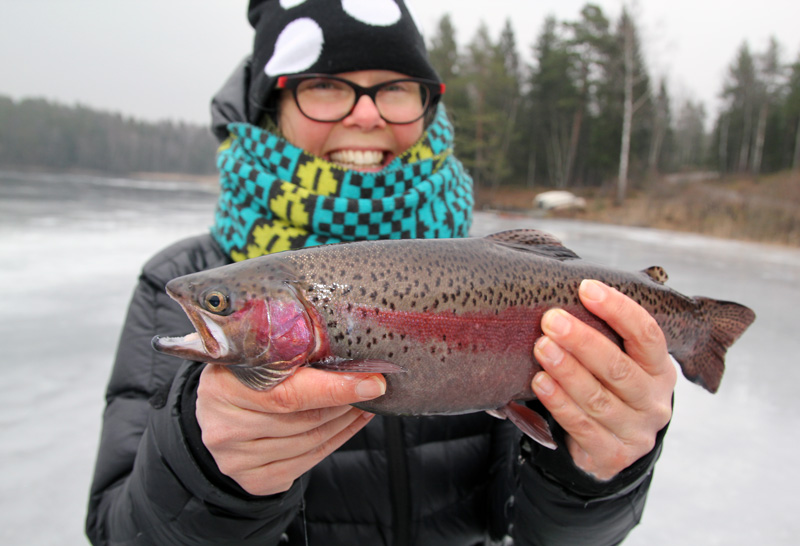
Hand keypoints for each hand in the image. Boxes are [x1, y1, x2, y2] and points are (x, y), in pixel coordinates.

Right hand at [196, 364, 385, 495]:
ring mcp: (236, 459)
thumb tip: (349, 354)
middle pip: (303, 419)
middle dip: (345, 402)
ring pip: (310, 442)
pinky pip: (308, 462)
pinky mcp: (253, 480)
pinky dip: (335, 441)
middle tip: (372, 387)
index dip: (333, 388)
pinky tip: (349, 424)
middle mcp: (224, 428)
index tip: (371, 381)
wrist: (218, 412)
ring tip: (362, 402)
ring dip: (344, 421)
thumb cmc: (242, 376)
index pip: (288, 395)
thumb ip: (291, 353)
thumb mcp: (256, 355)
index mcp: (222, 386)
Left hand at [531, 279, 675, 480]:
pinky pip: (581, 426)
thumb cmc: (611, 389)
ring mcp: (635, 431)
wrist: (614, 448)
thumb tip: (571, 288)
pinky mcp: (613, 455)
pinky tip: (540, 382)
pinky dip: (559, 402)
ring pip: (598, 398)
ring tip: (541, 347)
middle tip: (551, 320)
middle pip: (619, 368)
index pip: (647, 335)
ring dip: (567, 370)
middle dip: (583, 340)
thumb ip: (606, 333)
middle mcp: (653, 400)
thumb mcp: (622, 361)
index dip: (618, 309)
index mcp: (660, 370)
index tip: (586, 288)